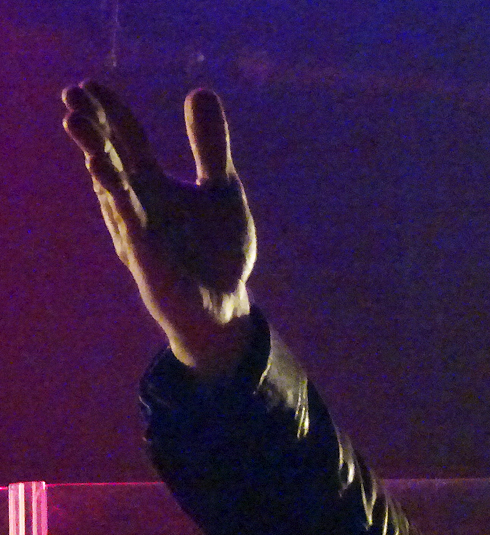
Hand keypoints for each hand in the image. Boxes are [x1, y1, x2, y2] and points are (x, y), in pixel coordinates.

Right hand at [62, 81, 255, 375]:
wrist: (225, 303)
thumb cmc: (218, 250)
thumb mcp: (222, 189)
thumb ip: (211, 146)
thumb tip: (200, 90)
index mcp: (153, 184)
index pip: (126, 139)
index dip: (110, 113)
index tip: (89, 84)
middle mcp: (138, 203)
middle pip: (110, 157)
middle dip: (92, 127)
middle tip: (72, 96)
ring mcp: (139, 230)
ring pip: (112, 187)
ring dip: (96, 155)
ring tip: (77, 122)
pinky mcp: (147, 257)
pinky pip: (129, 223)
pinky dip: (117, 197)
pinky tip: (102, 171)